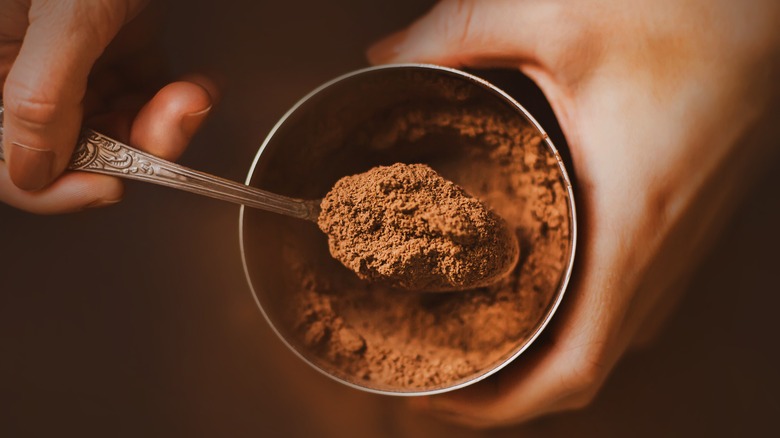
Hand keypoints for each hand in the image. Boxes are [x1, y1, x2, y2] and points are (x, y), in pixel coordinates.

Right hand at [0, 0, 215, 213]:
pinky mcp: (122, 46)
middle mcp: (29, 66)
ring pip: (118, 126)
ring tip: (191, 96)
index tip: (106, 187)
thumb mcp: (65, 15)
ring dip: (165, 123)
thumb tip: (32, 170)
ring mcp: (77, 60)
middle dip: (132, 146)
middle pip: (71, 147)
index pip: (5, 155)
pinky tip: (198, 86)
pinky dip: (180, 99)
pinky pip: (148, 93)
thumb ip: (42, 93)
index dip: (50, 186)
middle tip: (169, 126)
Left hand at [369, 0, 779, 427]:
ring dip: (536, 359)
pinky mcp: (681, 227)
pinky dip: (570, 323)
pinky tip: (529, 294)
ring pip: (604, 341)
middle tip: (431, 363)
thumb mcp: (560, 16)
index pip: (573, 368)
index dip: (501, 405)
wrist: (777, 9)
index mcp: (631, 225)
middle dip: (504, 389)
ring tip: (466, 340)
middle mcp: (660, 255)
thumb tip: (385, 55)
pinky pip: (623, 304)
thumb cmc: (692, 14)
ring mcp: (678, 248)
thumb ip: (459, 32)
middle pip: (581, 369)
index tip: (436, 399)